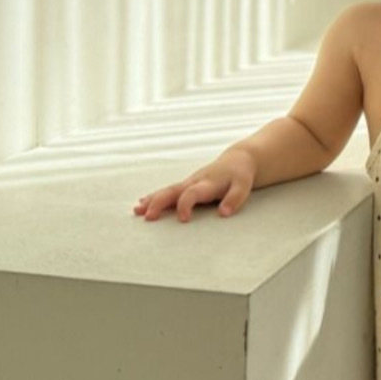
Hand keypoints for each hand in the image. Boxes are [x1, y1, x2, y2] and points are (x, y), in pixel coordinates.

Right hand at [133, 148, 256, 221]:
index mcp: (207, 183)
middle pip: (173, 191)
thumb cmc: (240, 175)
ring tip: (137, 211)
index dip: (186, 205)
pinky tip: (142, 204)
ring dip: (152, 200)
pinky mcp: (187, 184)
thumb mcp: (243, 186)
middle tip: (147, 216)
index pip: (192, 194)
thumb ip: (234, 199)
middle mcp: (194, 182)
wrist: (238, 159)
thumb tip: (223, 214)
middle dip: (159, 203)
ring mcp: (189, 182)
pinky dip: (155, 197)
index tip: (182, 220)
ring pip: (167, 190)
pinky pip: (168, 190)